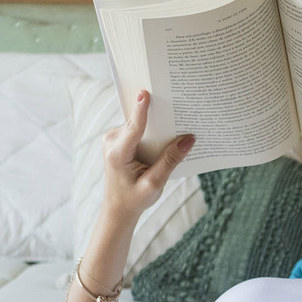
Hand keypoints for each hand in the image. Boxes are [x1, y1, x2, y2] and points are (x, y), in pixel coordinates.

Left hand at [102, 90, 193, 219]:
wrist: (118, 209)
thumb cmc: (135, 199)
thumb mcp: (155, 183)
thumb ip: (170, 160)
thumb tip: (189, 139)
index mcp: (117, 154)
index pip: (133, 127)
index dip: (141, 110)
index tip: (145, 93)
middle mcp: (112, 142)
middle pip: (138, 122)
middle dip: (157, 117)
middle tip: (177, 105)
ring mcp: (113, 139)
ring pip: (138, 124)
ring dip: (155, 124)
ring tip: (176, 121)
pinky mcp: (119, 139)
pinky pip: (137, 128)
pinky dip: (151, 130)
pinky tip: (165, 133)